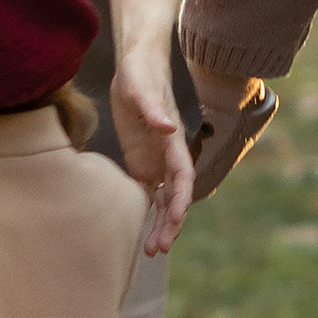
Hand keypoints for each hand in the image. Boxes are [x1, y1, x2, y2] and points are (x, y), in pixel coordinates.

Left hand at [110, 31, 194, 256]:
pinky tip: (137, 230)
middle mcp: (168, 155)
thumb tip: (169, 127)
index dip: (181, 200)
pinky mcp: (141, 160)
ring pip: (162, 200)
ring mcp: (156, 160)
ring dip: (159, 224)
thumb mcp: (142, 88)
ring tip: (150, 251)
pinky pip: (148, 191)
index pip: (183, 177)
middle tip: (157, 249)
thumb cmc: (140, 74)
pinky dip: (146, 211)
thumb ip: (154, 109)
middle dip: (170, 224)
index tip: (176, 221)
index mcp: (173, 141)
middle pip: (174, 196)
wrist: (134, 66)